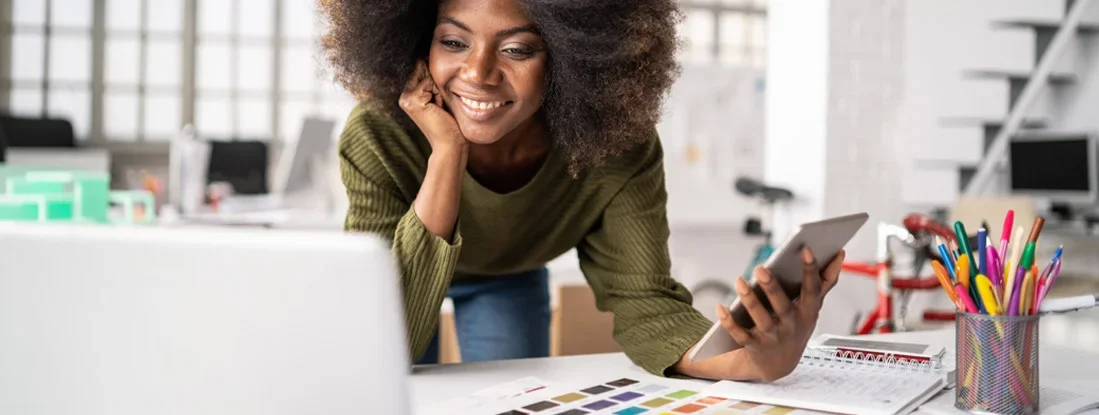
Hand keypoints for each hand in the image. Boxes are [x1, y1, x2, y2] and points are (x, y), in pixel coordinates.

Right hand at [398, 59, 465, 152]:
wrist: (450, 145)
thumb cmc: (450, 123)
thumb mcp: (441, 98)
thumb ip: (434, 82)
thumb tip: (431, 57)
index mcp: (409, 95)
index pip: (422, 69)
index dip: (436, 79)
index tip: (440, 100)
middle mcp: (404, 96)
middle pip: (424, 70)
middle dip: (437, 83)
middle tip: (440, 106)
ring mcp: (406, 98)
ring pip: (428, 76)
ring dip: (439, 90)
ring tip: (440, 108)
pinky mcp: (412, 100)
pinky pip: (430, 83)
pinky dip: (439, 94)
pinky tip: (439, 109)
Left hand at [675, 247, 844, 381]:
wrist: (779, 365)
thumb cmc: (796, 326)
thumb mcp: (813, 306)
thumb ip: (826, 281)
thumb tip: (840, 254)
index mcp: (807, 312)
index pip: (812, 289)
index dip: (811, 270)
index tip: (806, 249)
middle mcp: (791, 325)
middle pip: (782, 306)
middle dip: (772, 288)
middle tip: (760, 268)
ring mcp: (772, 337)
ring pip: (760, 319)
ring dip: (750, 301)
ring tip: (739, 281)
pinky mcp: (753, 346)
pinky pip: (739, 334)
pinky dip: (729, 322)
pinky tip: (720, 307)